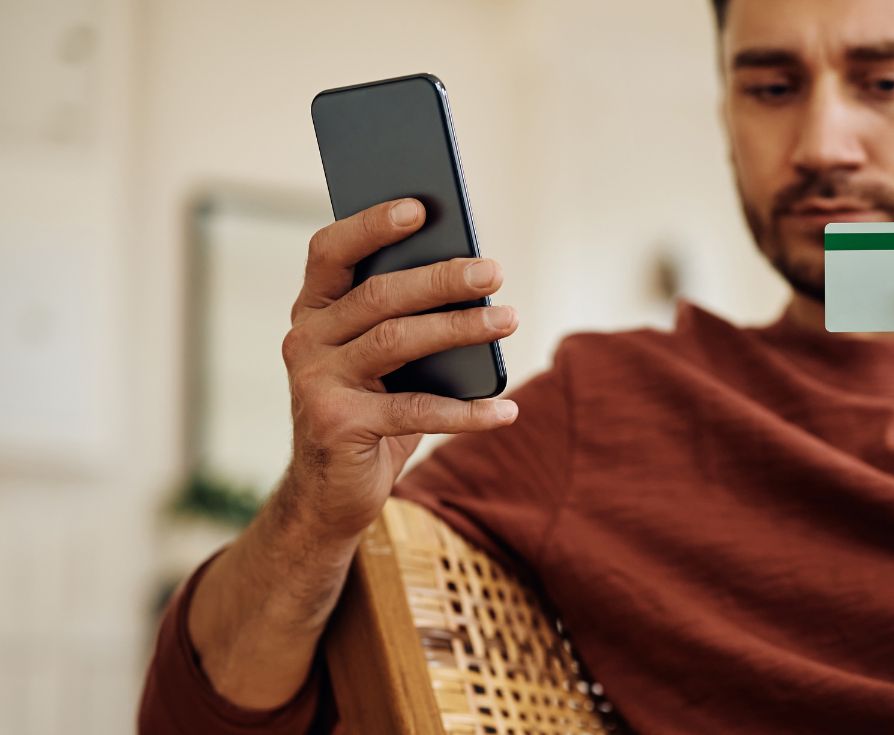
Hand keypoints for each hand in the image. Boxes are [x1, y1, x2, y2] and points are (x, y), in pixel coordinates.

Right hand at [281, 197, 519, 541]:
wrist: (332, 491)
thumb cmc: (373, 408)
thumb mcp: (387, 359)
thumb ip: (409, 318)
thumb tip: (475, 278)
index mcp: (314, 310)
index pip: (331, 251)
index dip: (370, 225)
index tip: (420, 207)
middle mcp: (306, 339)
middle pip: (378, 295)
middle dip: (441, 278)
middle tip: (493, 269)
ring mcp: (316, 383)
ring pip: (396, 341)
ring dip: (461, 329)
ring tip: (510, 319)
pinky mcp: (337, 426)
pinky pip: (415, 411)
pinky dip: (468, 412)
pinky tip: (506, 409)